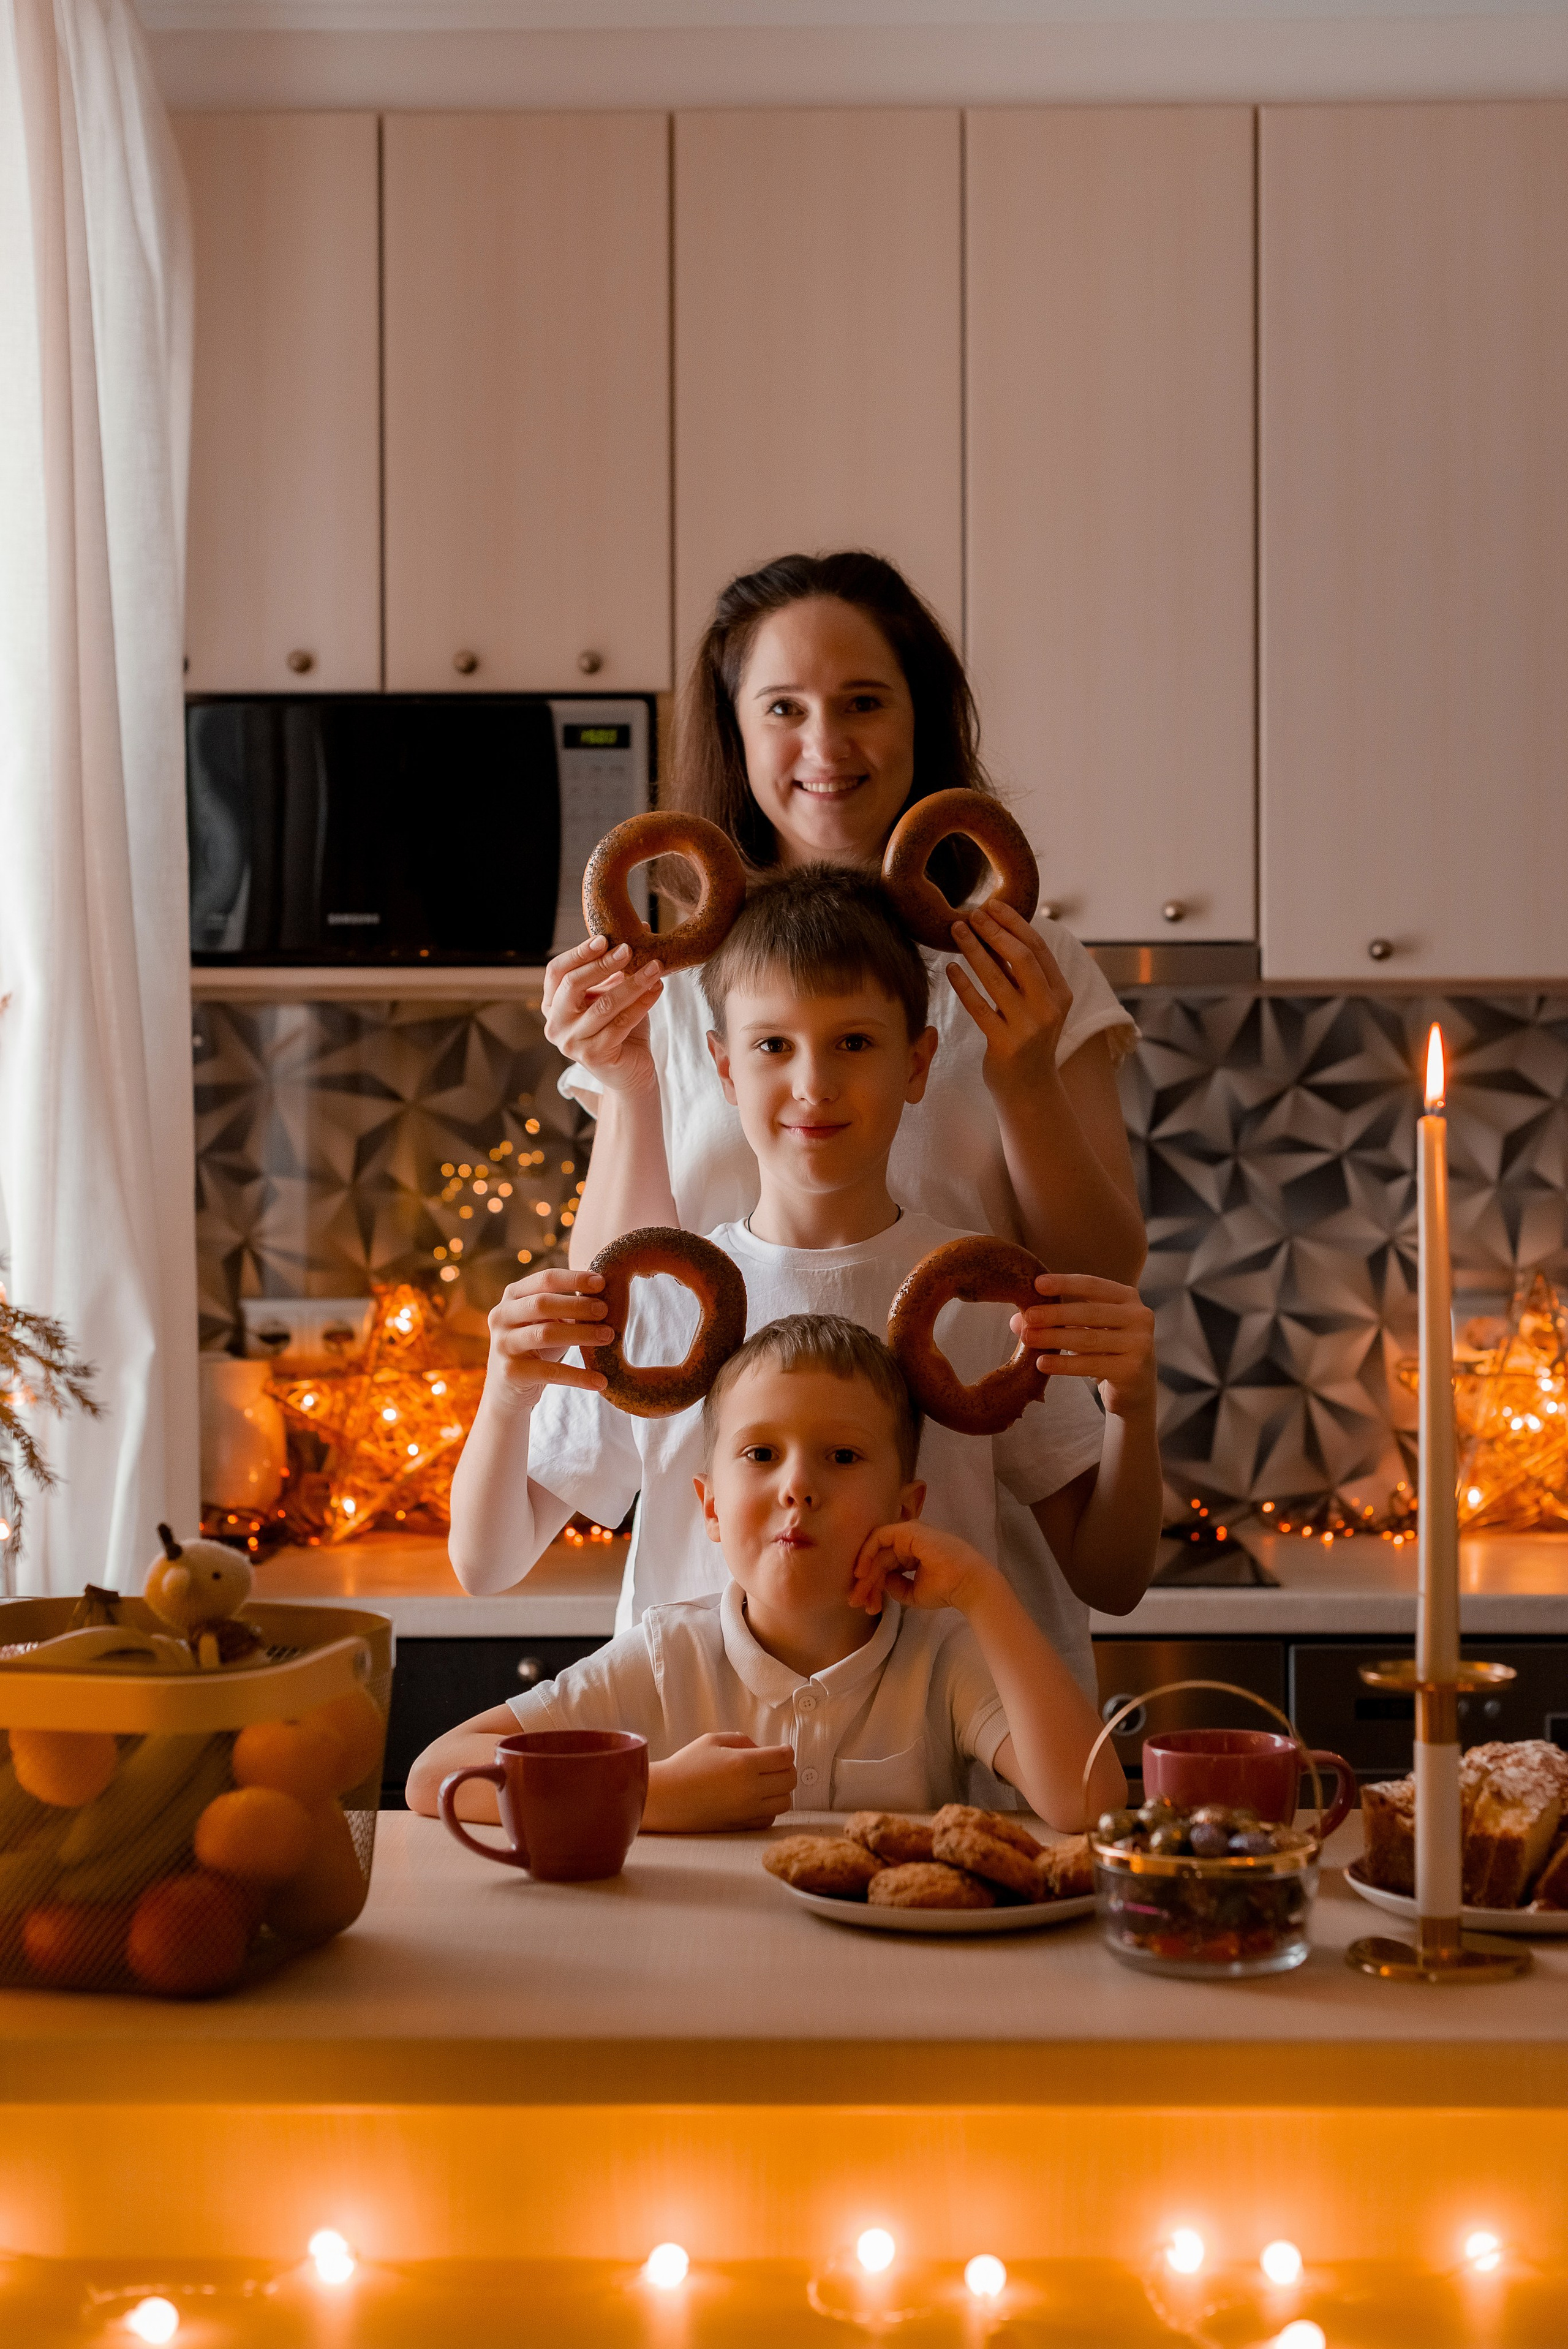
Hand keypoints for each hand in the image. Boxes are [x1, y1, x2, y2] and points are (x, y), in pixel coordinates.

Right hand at [484, 1267, 613, 1398]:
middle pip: (542, 1303)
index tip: (602, 1283)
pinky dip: (578, 1376)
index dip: (574, 1279)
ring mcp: (503, 1344)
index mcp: (513, 1296)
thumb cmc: (535, 1345)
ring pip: (545, 1334)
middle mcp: (502, 1316)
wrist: (508, 1387)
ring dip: (581, 1334)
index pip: (545, 1280)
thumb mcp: (548, 1321)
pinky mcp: (510, 1372)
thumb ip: (568, 1306)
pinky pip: (550, 1372)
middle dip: (577, 1305)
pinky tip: (600, 1381)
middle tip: (605, 1310)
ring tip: (608, 1336)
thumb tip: (607, 1294)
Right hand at [541, 935, 663, 1099]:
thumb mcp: (614, 992)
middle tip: (628, 950)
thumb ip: (618, 965)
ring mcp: (572, 1043)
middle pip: (573, 985)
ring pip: (604, 1004)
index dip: (579, 953)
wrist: (630, 1072)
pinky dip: (642, 1003)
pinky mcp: (594, 1056)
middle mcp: (555, 1025)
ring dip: (632, 982)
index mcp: (552, 1004)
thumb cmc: (620, 1029)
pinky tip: (657, 990)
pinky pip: (622, 1023)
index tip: (604, 938)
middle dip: (602, 964)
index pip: (556, 971)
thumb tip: (639, 926)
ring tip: (656, 967)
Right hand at [644, 1733, 796, 1831]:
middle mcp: (749, 1789)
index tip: (780, 1750)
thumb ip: (743, 1740)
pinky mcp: (740, 1826)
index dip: (786, 1751)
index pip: (785, 1758)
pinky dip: (769, 1809)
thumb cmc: (686, 1765)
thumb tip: (763, 1750)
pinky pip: (769, 1819)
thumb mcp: (713, 1741)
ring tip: (766, 1784)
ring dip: (781, 1791)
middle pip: (790, 1780)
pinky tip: (756, 1800)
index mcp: (743, 1764)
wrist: (665, 1798)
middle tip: (774, 1766)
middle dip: (787, 1769)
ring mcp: (746, 1811)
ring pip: (785, 1802)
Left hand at [849, 1521, 995, 1618]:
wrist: (966, 1585)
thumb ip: (893, 1585)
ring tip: (859, 1596)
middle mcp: (909, 1540)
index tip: (865, 1604)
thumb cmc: (945, 1590)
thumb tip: (878, 1581)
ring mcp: (909, 1533)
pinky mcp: (908, 1530)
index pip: (885, 1565)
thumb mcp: (911, 1592)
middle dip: (865, 1582)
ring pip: (877, 1551)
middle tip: (855, 1602)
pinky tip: (862, 1573)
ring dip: (866, 1574)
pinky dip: (868, 1553)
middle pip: (878, 1559)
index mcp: (912, 1552)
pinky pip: (879, 1538)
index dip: (872, 1584)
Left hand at [945, 901, 1072, 1097]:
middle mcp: (1048, 1008)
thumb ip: (1024, 975)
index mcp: (1060, 993)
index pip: (1038, 948)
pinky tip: (950, 968)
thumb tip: (999, 931)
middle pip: (1022, 958)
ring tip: (956, 931)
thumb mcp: (1036, 1005)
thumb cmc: (1028, 1039)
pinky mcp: (1004, 1045)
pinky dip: (963, 984)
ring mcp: (1028, 1028)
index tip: (993, 904)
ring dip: (974, 950)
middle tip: (971, 914)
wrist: (1029, 1088)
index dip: (1014, 923)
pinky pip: (979, 1007)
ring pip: (997, 979)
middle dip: (995, 931)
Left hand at [1010, 1273, 1156, 1418]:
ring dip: (1054, 1338)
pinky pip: (1091, 1364)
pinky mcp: (1133, 1370)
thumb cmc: (1105, 1351)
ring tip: (1027, 1339)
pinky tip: (1042, 1363)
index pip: (1093, 1285)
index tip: (1037, 1284)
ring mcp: (1140, 1344)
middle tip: (1027, 1317)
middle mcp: (1140, 1316)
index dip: (1065, 1283)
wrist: (1134, 1390)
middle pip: (1089, 1312)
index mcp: (1128, 1298)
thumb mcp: (1085, 1330)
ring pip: (1089, 1339)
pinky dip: (1064, 1364)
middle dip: (1055, 1314)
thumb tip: (1017, 1320)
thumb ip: (1057, 1321)